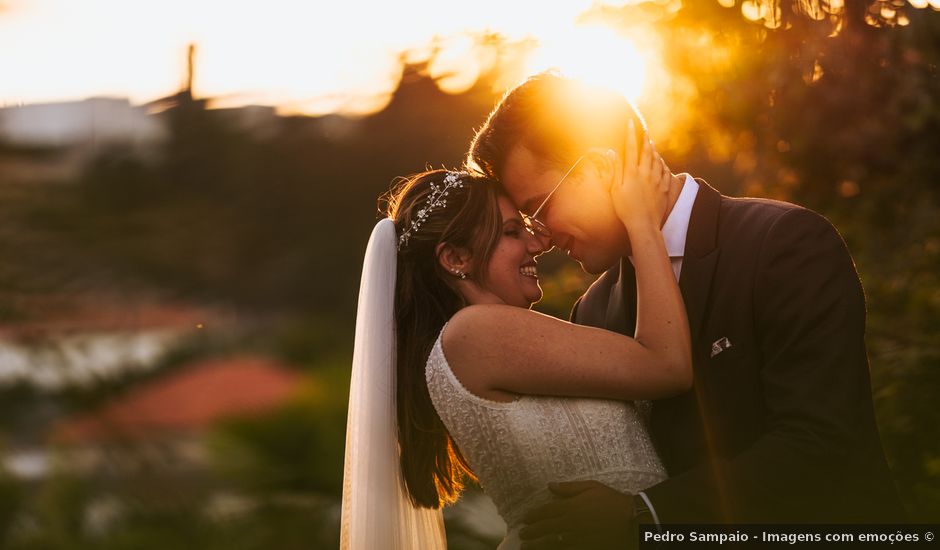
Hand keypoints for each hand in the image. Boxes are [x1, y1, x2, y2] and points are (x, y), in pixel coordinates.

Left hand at [519, 480, 635, 549]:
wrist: (631, 521)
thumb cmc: (612, 502)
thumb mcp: (591, 487)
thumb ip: (569, 488)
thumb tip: (550, 486)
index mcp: (570, 507)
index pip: (546, 511)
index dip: (533, 515)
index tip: (525, 518)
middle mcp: (570, 523)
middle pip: (545, 528)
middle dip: (531, 531)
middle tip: (522, 533)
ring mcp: (576, 538)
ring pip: (551, 542)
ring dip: (536, 544)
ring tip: (526, 546)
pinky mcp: (584, 548)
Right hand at [610, 119, 672, 231]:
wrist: (644, 224)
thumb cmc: (625, 209)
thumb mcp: (615, 190)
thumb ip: (615, 170)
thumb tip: (612, 152)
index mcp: (632, 172)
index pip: (631, 148)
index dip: (630, 134)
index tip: (630, 123)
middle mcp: (646, 173)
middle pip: (646, 151)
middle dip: (645, 138)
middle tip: (644, 129)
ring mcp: (656, 180)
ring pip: (657, 159)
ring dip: (654, 149)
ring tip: (651, 143)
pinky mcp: (664, 187)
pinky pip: (665, 170)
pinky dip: (662, 163)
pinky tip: (660, 161)